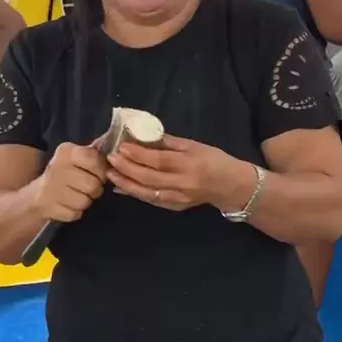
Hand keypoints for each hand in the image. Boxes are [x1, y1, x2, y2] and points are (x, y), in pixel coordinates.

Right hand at [34, 141, 106, 222]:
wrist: (39, 194)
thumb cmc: (64, 173)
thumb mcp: (76, 157)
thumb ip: (95, 152)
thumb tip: (116, 142)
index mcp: (66, 152)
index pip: (94, 159)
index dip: (101, 170)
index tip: (97, 173)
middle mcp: (57, 167)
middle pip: (93, 185)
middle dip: (95, 189)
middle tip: (88, 187)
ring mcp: (51, 188)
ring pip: (85, 201)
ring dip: (86, 201)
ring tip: (78, 195)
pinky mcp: (50, 207)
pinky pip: (75, 214)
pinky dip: (75, 212)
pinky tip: (68, 204)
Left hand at [106, 134, 255, 211]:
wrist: (231, 186)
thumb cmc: (214, 160)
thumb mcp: (194, 145)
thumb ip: (168, 142)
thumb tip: (143, 135)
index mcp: (189, 164)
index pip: (159, 160)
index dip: (138, 154)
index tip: (121, 147)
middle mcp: (183, 183)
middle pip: (149, 177)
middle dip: (127, 168)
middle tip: (111, 158)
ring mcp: (178, 198)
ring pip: (147, 192)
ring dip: (126, 183)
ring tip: (111, 173)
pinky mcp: (175, 207)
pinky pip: (151, 200)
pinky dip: (134, 193)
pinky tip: (121, 187)